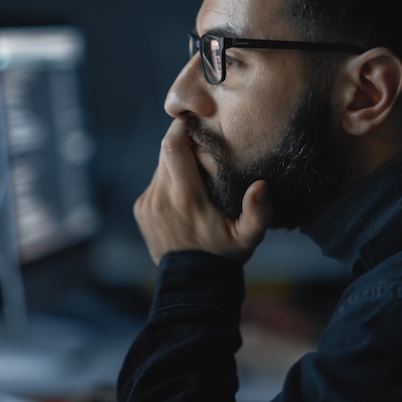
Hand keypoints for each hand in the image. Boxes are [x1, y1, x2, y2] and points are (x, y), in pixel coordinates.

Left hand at [133, 119, 273, 264]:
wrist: (192, 281)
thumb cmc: (224, 255)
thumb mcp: (248, 237)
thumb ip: (258, 213)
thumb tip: (260, 186)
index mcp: (185, 197)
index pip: (172, 146)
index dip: (180, 127)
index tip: (195, 120)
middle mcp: (161, 196)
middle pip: (166, 152)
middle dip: (182, 143)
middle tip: (202, 145)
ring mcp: (147, 203)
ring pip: (160, 167)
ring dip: (176, 164)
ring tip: (196, 174)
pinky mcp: (140, 209)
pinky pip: (155, 183)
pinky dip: (168, 182)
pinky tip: (184, 196)